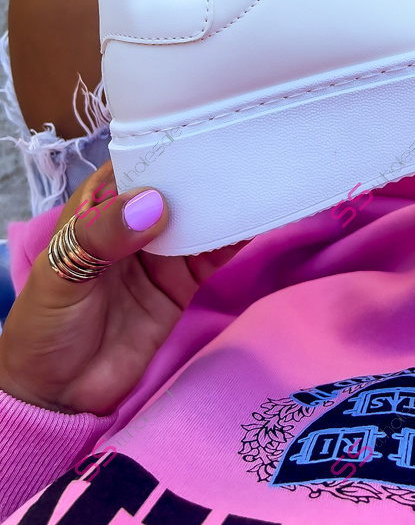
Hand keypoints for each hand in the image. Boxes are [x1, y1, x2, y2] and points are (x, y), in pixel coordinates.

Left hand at [0, 160, 249, 415]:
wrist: (58, 396)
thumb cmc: (44, 326)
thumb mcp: (62, 275)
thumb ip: (103, 236)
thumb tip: (154, 203)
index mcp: (98, 206)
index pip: (135, 163)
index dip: (166, 145)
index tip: (202, 128)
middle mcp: (134, 221)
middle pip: (176, 186)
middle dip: (205, 168)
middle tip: (245, 145)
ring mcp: (162, 251)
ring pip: (200, 215)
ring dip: (226, 199)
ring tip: (260, 174)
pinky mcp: (184, 282)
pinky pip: (215, 252)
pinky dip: (237, 235)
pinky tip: (260, 216)